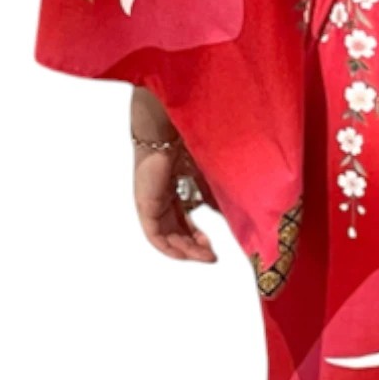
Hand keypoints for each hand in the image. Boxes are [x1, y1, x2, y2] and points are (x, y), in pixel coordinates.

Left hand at [130, 88, 216, 264]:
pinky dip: (170, 247)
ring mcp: (151, 198)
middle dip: (193, 247)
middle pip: (175, 230)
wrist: (175, 122)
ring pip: (165, 235)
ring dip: (185, 250)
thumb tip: (233, 219)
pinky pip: (154, 234)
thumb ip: (218, 197)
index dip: (198, 237)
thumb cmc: (193, 139)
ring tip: (205, 257)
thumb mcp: (211, 175)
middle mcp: (161, 194)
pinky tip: (187, 253)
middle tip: (211, 257)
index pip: (183, 219)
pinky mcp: (145, 202)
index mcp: (174, 185)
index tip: (214, 249)